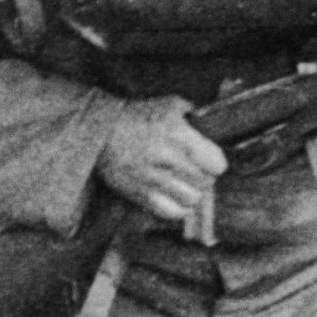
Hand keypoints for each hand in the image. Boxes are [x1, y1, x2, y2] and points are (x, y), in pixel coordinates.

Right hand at [97, 98, 227, 223]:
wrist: (99, 130)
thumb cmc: (137, 116)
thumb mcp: (170, 104)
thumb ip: (195, 116)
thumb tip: (215, 127)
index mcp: (177, 134)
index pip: (216, 164)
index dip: (213, 162)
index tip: (205, 160)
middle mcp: (166, 157)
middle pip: (205, 182)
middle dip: (201, 176)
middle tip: (191, 170)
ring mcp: (152, 177)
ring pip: (191, 199)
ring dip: (190, 193)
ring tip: (182, 184)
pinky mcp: (138, 193)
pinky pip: (172, 212)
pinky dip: (176, 207)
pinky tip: (172, 197)